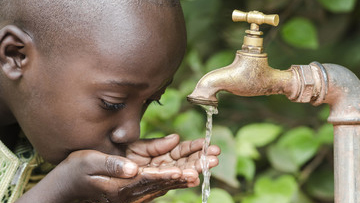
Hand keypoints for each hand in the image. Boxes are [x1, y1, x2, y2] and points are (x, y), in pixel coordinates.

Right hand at [16, 134, 219, 202]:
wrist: (66, 189)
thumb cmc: (75, 173)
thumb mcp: (89, 163)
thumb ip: (112, 166)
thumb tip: (134, 169)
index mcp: (124, 185)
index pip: (154, 178)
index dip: (174, 174)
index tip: (193, 171)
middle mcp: (134, 191)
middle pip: (168, 180)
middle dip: (192, 169)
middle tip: (213, 160)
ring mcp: (136, 191)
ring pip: (169, 180)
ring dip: (190, 170)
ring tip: (210, 160)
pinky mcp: (136, 187)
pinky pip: (161, 180)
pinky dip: (178, 173)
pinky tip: (192, 166)